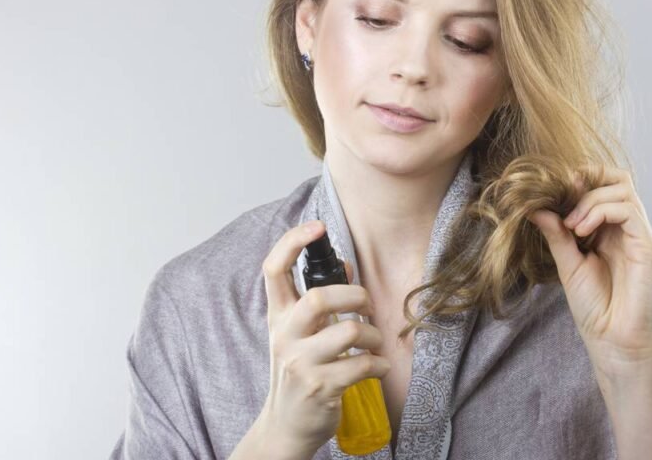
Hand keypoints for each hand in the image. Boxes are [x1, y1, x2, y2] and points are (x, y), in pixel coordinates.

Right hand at [256, 221, 391, 456]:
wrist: (287, 425)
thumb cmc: (300, 370)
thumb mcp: (300, 332)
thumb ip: (319, 298)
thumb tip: (346, 264)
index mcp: (278, 316)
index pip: (272, 269)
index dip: (292, 242)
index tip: (317, 227)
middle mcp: (284, 336)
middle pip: (318, 297)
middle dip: (355, 296)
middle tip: (367, 308)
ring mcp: (300, 363)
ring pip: (349, 331)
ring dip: (373, 336)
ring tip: (373, 344)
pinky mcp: (320, 388)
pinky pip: (363, 365)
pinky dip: (379, 364)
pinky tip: (377, 367)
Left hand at [526, 165, 651, 376]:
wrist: (615, 344)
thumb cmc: (596, 310)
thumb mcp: (568, 265)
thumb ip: (557, 235)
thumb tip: (535, 206)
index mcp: (610, 231)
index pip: (602, 186)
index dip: (579, 180)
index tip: (553, 194)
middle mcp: (627, 229)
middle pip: (617, 178)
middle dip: (587, 179)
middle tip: (563, 198)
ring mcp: (639, 236)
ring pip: (623, 189)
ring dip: (590, 199)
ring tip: (572, 226)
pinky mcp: (647, 247)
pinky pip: (629, 210)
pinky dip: (602, 211)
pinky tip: (582, 231)